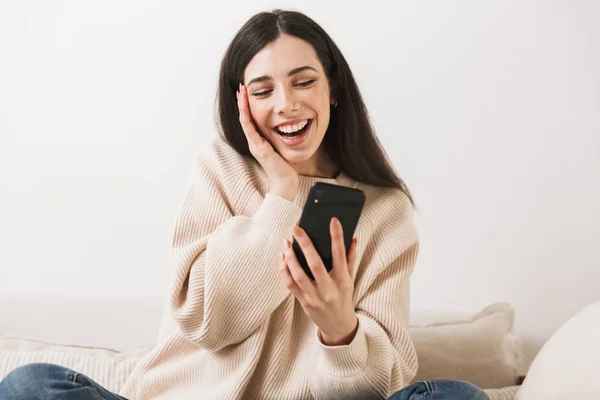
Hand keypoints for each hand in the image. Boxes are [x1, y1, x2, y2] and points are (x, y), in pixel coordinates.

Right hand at [237, 84, 297, 201]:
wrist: (285, 182)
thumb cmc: (286, 166)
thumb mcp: (281, 146)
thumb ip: (280, 137)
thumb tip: (287, 126)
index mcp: (259, 140)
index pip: (250, 119)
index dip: (248, 106)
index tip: (247, 93)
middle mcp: (254, 141)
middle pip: (244, 117)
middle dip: (242, 102)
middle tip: (241, 87)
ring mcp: (255, 144)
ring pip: (244, 121)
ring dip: (242, 105)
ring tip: (240, 92)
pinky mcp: (259, 148)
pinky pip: (250, 130)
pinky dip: (246, 118)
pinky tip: (244, 108)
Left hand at [279, 217, 358, 345]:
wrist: (338, 326)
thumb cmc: (344, 298)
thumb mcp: (350, 279)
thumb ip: (351, 258)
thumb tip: (353, 238)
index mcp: (342, 280)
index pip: (340, 255)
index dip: (337, 237)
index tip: (333, 221)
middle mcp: (328, 289)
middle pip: (315, 264)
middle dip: (305, 245)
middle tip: (297, 229)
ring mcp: (314, 296)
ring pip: (298, 274)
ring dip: (290, 257)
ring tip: (286, 243)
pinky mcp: (303, 302)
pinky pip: (290, 284)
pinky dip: (284, 270)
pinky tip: (283, 258)